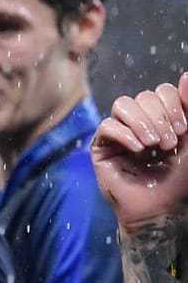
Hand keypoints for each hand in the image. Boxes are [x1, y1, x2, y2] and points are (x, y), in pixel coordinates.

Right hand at [92, 73, 187, 229]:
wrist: (162, 207)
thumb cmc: (181, 178)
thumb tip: (184, 75)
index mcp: (162, 117)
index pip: (162, 91)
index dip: (174, 104)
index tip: (184, 130)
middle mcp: (140, 122)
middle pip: (144, 96)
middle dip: (159, 117)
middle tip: (168, 144)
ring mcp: (120, 134)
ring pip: (123, 105)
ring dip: (141, 123)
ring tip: (153, 145)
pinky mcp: (102, 148)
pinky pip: (107, 126)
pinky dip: (125, 135)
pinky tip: (138, 150)